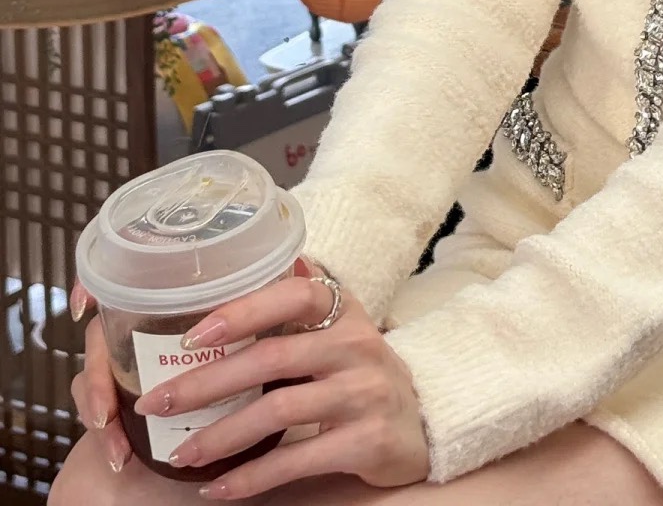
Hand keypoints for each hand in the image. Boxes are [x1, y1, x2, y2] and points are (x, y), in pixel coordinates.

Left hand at [72, 256, 430, 497]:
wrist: (420, 422)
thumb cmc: (360, 371)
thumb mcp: (339, 328)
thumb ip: (296, 304)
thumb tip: (241, 264)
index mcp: (343, 310)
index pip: (294, 296)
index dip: (242, 311)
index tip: (191, 335)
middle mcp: (356, 345)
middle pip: (271, 359)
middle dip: (206, 384)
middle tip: (156, 403)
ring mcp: (363, 394)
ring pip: (278, 412)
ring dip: (220, 436)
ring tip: (179, 453)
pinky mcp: (365, 441)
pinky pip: (297, 460)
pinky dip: (251, 477)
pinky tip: (217, 487)